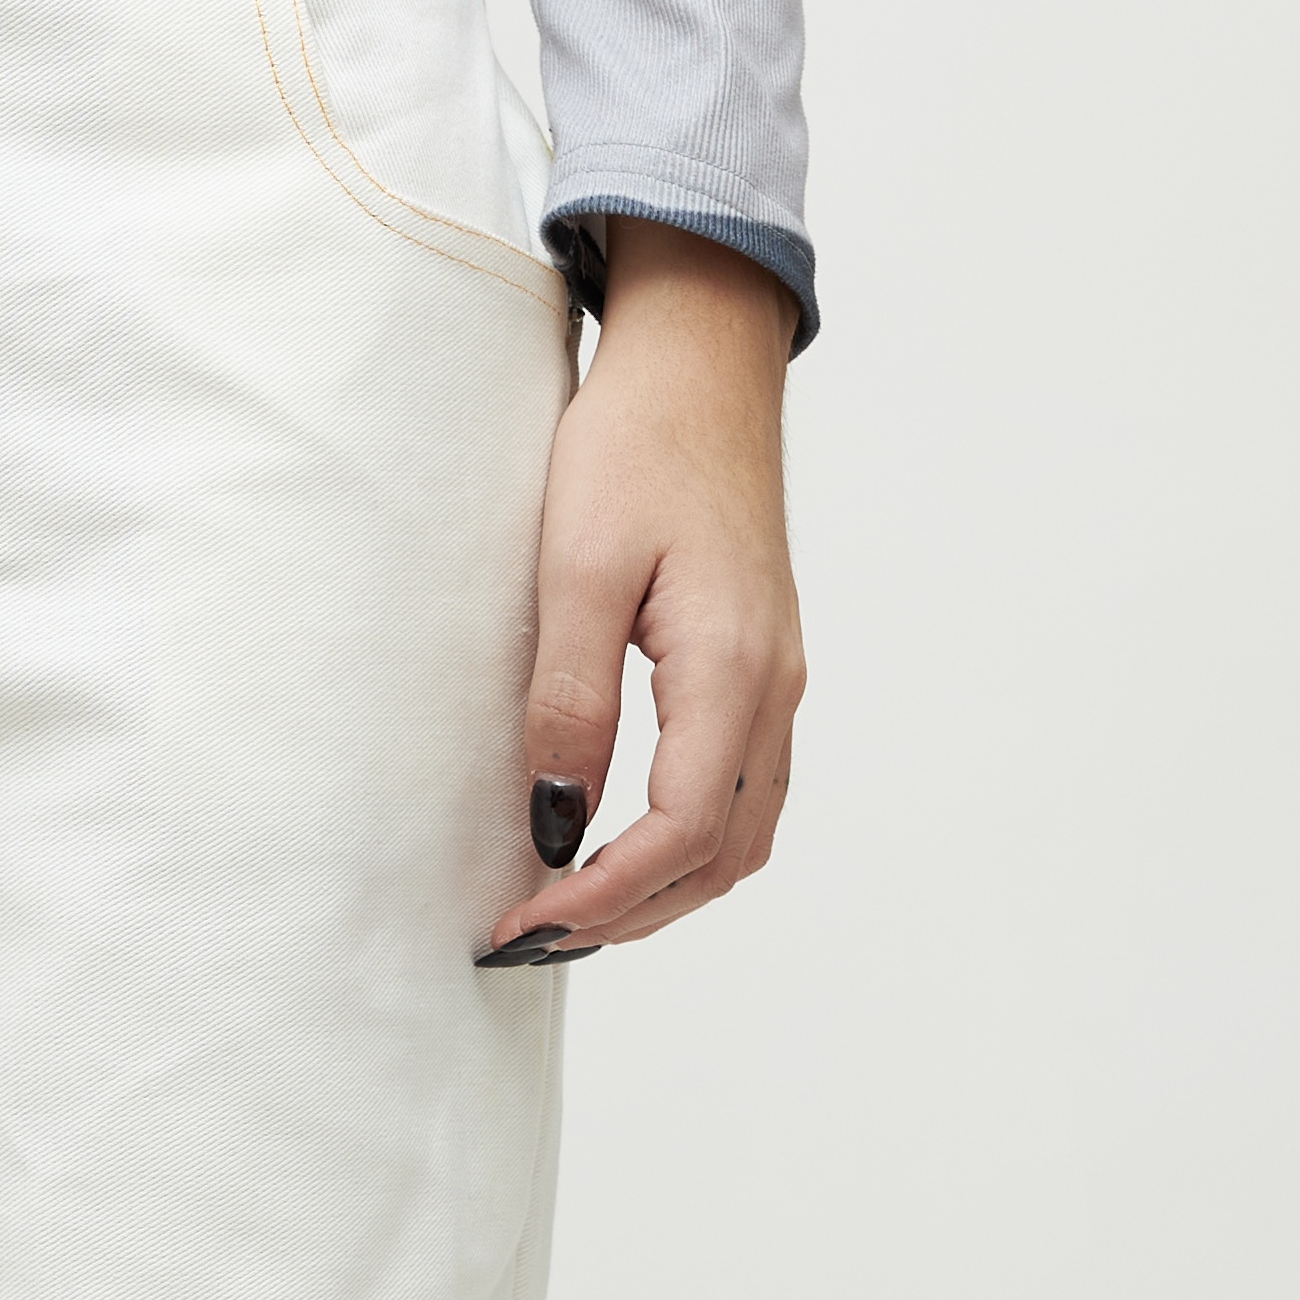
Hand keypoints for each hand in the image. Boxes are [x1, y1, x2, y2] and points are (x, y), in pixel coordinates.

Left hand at [482, 218, 803, 965]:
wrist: (702, 363)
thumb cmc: (636, 444)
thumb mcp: (577, 570)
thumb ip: (569, 703)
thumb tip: (554, 821)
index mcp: (730, 669)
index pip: (678, 835)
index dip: (599, 899)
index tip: (523, 921)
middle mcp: (772, 689)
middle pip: (720, 858)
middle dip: (629, 917)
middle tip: (531, 936)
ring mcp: (777, 681)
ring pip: (740, 836)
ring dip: (662, 893)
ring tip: (570, 911)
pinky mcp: (761, 669)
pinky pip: (740, 793)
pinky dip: (686, 847)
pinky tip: (619, 850)